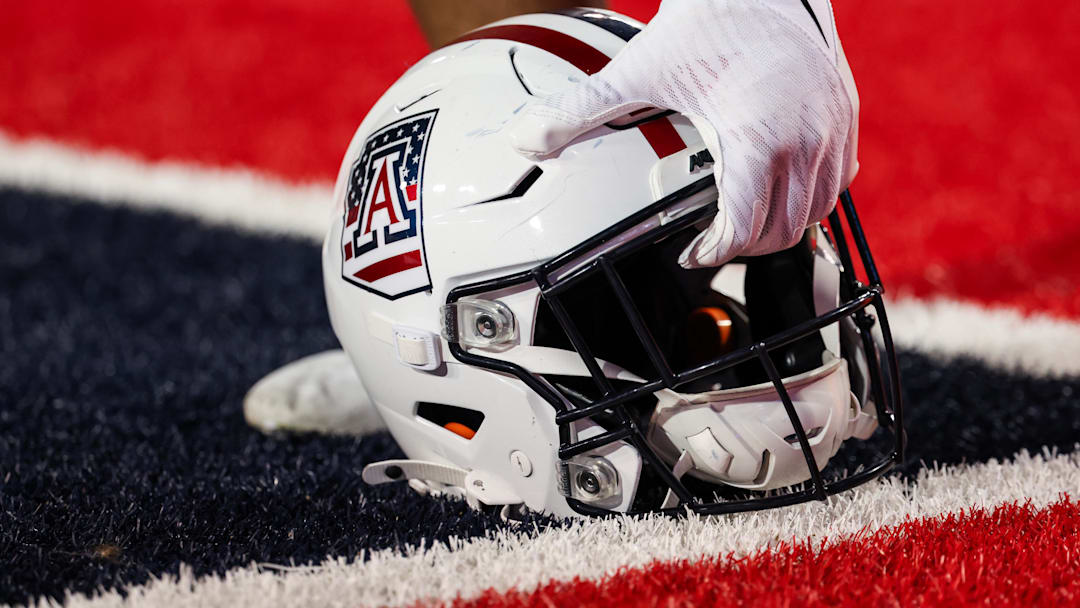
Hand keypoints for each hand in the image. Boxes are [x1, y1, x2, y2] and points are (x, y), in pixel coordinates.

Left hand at [508, 0, 859, 266]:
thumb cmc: (708, 19)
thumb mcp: (637, 70)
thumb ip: (579, 111)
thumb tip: (526, 140)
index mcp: (757, 139)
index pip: (746, 228)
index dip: (716, 251)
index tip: (694, 251)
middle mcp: (806, 139)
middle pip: (785, 229)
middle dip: (745, 245)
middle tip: (714, 242)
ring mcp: (834, 127)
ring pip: (816, 210)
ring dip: (780, 224)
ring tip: (744, 221)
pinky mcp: (846, 113)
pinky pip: (837, 178)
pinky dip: (809, 194)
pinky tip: (777, 184)